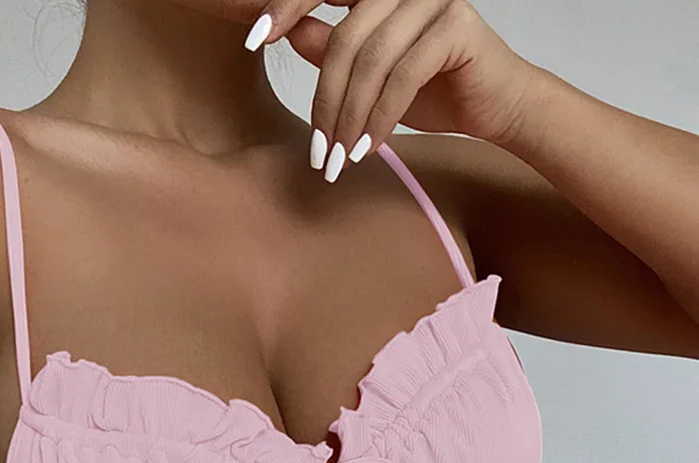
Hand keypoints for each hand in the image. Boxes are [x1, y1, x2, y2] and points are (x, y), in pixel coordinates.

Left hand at [244, 1, 541, 179]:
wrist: (497, 106)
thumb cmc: (435, 89)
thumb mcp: (371, 75)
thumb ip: (333, 50)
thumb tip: (288, 33)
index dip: (285, 7)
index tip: (253, 39)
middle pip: (344, 39)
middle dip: (326, 101)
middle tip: (318, 152)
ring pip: (371, 60)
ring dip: (351, 118)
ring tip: (342, 159)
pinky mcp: (455, 25)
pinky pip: (402, 75)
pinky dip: (382, 117)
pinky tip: (370, 147)